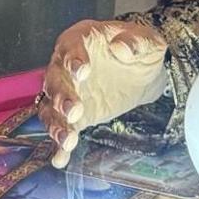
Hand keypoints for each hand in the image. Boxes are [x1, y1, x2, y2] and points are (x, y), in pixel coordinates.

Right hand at [38, 19, 169, 166]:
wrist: (142, 73)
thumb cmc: (139, 49)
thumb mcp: (147, 40)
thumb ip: (136, 41)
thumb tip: (121, 48)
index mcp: (80, 40)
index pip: (71, 46)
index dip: (73, 58)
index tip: (82, 70)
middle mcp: (65, 65)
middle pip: (55, 80)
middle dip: (62, 97)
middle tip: (74, 111)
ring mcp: (67, 92)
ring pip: (51, 107)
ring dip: (56, 123)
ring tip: (67, 140)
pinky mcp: (74, 115)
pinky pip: (62, 129)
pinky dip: (58, 144)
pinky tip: (61, 158)